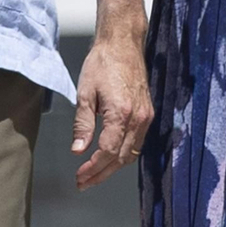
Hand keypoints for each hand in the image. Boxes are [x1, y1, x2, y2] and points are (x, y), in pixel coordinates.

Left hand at [72, 34, 153, 191]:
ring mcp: (146, 116)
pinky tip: (109, 157)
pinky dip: (123, 153)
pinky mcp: (147, 113)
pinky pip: (137, 142)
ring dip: (112, 167)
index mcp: (121, 113)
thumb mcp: (85, 93)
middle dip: (101, 173)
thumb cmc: (102, 63)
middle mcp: (138, 118)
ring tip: (93, 174)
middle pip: (121, 158)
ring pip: (131, 153)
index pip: (108, 152)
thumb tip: (78, 150)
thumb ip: (83, 124)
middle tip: (83, 182)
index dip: (93, 168)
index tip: (79, 176)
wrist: (123, 44)